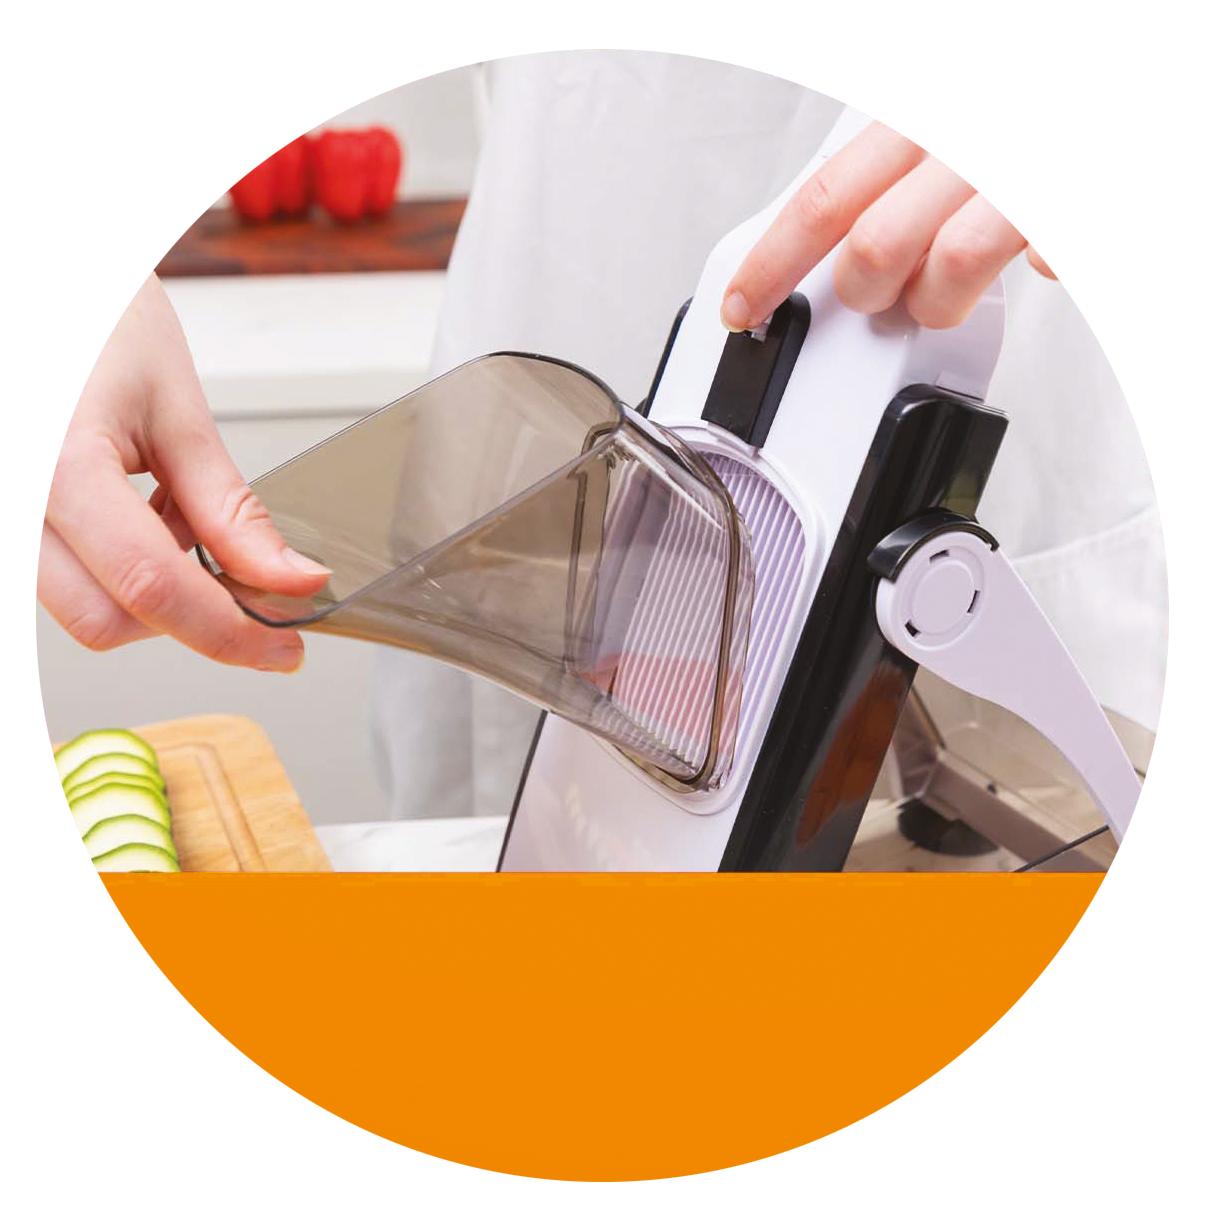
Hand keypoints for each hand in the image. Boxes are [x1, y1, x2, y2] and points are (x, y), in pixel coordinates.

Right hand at [40, 275, 328, 670]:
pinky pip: (61, 581)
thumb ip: (232, 511)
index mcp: (55, 466)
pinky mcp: (8, 524)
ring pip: (82, 610)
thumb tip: (291, 580)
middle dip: (187, 615)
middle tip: (245, 578)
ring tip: (175, 517)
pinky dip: (118, 571)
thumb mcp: (177, 412)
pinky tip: (140, 517)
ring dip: (151, 592)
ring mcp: (0, 514)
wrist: (36, 282)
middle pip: (106, 621)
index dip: (231, 632)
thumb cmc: (95, 320)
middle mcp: (9, 502)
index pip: (153, 587)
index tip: (284, 648)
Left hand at [722, 122, 1055, 331]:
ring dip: (939, 303)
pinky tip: (1043, 259)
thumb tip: (830, 235)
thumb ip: (885, 170)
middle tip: (878, 290)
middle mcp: (964, 141)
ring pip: (952, 267)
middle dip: (865, 292)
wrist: (1117, 64)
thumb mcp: (933, 125)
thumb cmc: (1014, 106)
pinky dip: (1045, 270)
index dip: (772, 262)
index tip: (742, 306)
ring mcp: (1020, 173)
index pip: (822, 198)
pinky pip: (1054, 260)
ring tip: (949, 290)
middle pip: (876, 246)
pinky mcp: (1078, 202)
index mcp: (918, 119)